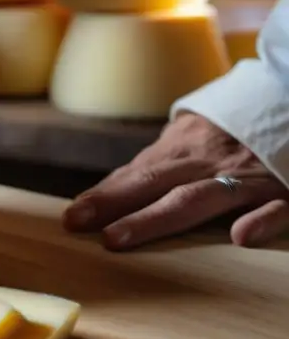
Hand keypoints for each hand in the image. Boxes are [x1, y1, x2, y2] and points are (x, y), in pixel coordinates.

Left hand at [63, 112, 288, 249]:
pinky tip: (240, 238)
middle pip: (154, 184)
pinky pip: (276, 207)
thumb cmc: (232, 130)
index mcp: (183, 152)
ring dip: (156, 218)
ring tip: (117, 238)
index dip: (102, 196)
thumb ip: (158, 162)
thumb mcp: (190, 137)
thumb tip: (113, 186)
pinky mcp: (286, 190)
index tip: (70, 217)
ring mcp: (246, 179)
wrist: (288, 100)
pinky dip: (260, 220)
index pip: (136, 175)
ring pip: (198, 199)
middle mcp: (207, 164)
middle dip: (112, 205)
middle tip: (76, 224)